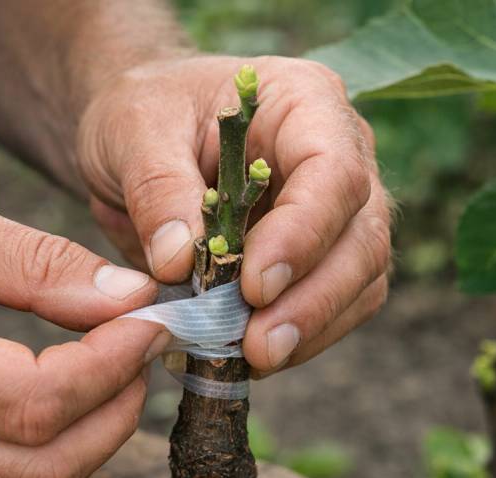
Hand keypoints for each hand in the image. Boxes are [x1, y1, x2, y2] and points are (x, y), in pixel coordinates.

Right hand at [0, 189, 166, 477]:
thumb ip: (40, 263)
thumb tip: (130, 299)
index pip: (37, 401)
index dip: (113, 367)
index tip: (150, 324)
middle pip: (44, 471)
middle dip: (117, 414)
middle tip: (141, 354)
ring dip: (93, 440)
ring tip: (113, 375)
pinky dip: (51, 454)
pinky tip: (66, 403)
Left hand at [77, 55, 390, 375]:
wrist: (143, 139)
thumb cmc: (145, 114)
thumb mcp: (133, 129)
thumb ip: (157, 188)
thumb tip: (179, 263)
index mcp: (305, 102)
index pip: (334, 172)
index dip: (302, 235)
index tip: (253, 287)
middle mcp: (343, 152)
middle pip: (363, 236)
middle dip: (315, 300)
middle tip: (258, 346)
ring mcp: (342, 209)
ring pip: (362, 279)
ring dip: (312, 328)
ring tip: (251, 358)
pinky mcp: (327, 257)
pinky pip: (338, 306)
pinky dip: (301, 338)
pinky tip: (252, 357)